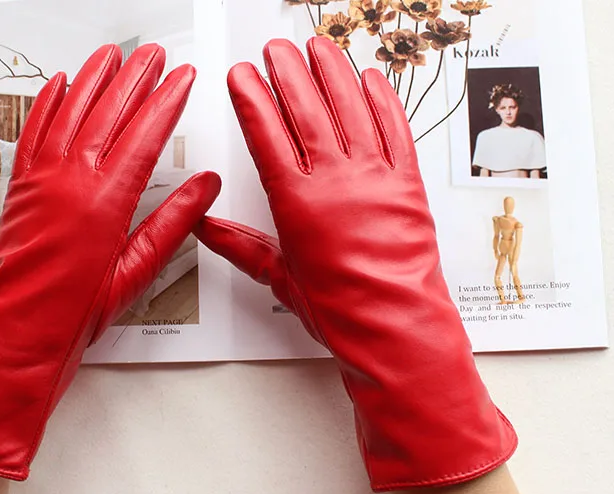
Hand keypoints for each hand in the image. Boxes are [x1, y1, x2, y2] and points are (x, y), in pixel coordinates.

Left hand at [0, 44, 219, 479]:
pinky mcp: (22, 185)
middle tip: (154, 54)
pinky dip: (47, 102)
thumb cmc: (73, 309)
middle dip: (136, 78)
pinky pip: (34, 130)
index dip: (168, 101)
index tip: (183, 78)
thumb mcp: (137, 269)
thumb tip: (203, 188)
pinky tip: (59, 84)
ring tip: (112, 55)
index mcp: (106, 199)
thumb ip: (173, 222)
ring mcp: (42, 178)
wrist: (19, 327)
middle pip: (110, 112)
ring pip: (71, 111)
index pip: (146, 133)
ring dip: (95, 79)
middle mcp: (72, 179)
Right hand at [195, 37, 515, 490]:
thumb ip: (241, 246)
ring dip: (332, 73)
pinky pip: (395, 130)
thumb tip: (206, 227)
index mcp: (296, 201)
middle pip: (307, 111)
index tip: (241, 75)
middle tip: (275, 49)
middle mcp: (334, 181)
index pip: (266, 135)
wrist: (393, 327)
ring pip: (350, 109)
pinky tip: (372, 79)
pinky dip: (383, 101)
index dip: (251, 100)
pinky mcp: (407, 183)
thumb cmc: (338, 308)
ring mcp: (374, 177)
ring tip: (319, 47)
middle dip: (287, 74)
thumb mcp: (279, 277)